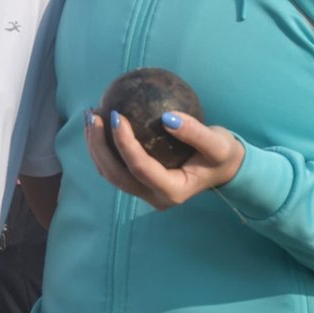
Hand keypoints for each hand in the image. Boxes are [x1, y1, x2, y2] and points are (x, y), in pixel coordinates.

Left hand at [83, 107, 245, 210]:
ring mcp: (144, 193)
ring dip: (95, 146)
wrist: (223, 169)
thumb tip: (167, 117)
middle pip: (116, 175)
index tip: (116, 115)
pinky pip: (114, 167)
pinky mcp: (139, 183)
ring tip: (90, 116)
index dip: (124, 143)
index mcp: (172, 191)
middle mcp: (154, 197)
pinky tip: (100, 122)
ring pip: (110, 174)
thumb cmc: (222, 155)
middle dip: (98, 146)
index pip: (140, 168)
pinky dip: (103, 147)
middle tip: (93, 115)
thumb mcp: (218, 144)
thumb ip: (196, 133)